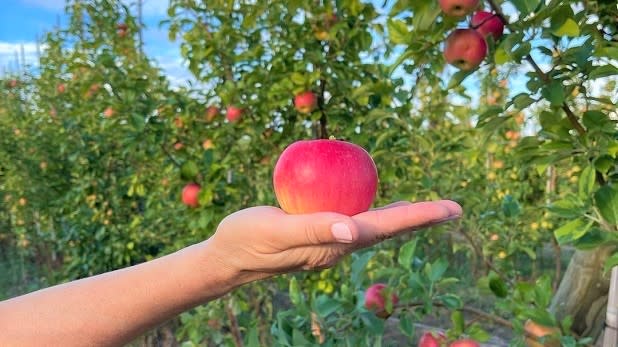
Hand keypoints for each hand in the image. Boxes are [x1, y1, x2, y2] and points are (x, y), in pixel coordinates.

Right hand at [206, 200, 461, 284]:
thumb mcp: (277, 232)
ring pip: (374, 226)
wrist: (227, 258)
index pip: (384, 228)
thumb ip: (314, 230)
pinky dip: (373, 210)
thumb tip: (354, 230)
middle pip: (388, 229)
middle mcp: (338, 245)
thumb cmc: (247, 242)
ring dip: (402, 217)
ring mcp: (329, 241)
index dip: (418, 216)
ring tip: (425, 208)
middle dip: (421, 218)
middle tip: (452, 209)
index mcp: (335, 245)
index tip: (450, 209)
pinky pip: (353, 219)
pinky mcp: (317, 234)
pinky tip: (375, 202)